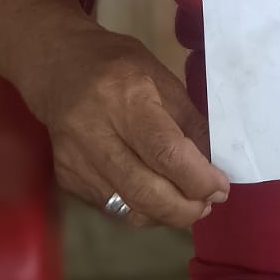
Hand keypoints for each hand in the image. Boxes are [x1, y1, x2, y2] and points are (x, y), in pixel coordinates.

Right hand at [23, 20, 230, 228]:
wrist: (58, 66)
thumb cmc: (118, 66)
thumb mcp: (162, 79)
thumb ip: (189, 122)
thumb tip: (214, 164)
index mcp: (125, 98)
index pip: (165, 153)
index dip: (197, 178)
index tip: (220, 188)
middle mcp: (94, 132)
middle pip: (145, 190)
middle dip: (185, 207)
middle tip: (208, 204)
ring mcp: (76, 159)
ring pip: (128, 207)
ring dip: (165, 214)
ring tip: (189, 203)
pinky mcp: (67, 177)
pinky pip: (112, 206)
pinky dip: (141, 209)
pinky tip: (156, 197)